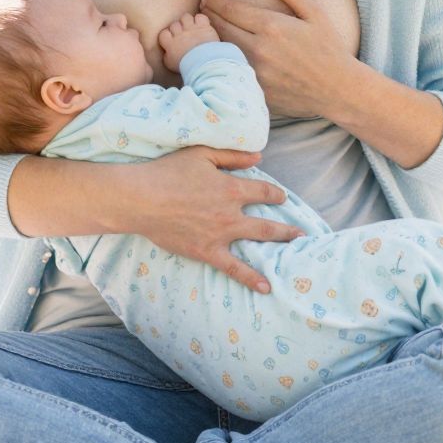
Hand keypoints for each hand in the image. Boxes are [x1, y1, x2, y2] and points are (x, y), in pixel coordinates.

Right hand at [135, 148, 303, 293]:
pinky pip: (234, 268)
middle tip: (301, 233)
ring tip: (296, 252)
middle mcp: (231, 213)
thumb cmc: (167, 172)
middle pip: (267, 222)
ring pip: (257, 242)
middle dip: (286, 228)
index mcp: (231, 188)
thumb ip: (232, 155)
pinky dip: (251, 278)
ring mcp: (221, 235)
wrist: (141, 199)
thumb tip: (258, 157)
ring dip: (279, 245)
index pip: (263, 191)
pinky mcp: (207, 252)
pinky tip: (266, 287)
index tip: (281, 197)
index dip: (274, 194)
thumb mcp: (201, 154)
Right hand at [158, 10, 218, 71]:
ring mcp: (192, 29)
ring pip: (185, 17)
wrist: (203, 63)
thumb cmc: (186, 66)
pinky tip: (202, 26)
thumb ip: (166, 56)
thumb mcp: (170, 64)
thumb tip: (166, 52)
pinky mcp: (203, 27)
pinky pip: (200, 17)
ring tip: (192, 28)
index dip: (168, 35)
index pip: (163, 33)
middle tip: (184, 35)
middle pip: (174, 24)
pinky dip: (201, 20)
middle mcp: (179, 34)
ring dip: (188, 21)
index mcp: (170, 43)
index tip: (172, 39)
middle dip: (178, 29)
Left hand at [200, 0, 357, 119]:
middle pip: (221, 29)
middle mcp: (259, 49)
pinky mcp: (254, 90)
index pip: (232, 10)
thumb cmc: (329, 50)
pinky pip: (231, 73)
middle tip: (200, 13)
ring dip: (212, 40)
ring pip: (222, 52)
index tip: (207, 0)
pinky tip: (219, 57)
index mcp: (272, 26)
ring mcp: (255, 72)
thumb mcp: (315, 14)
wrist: (338, 90)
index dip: (215, 3)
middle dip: (208, 18)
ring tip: (205, 32)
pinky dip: (222, 63)